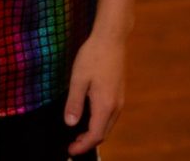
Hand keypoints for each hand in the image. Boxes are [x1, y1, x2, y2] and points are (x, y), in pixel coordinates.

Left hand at [64, 31, 127, 153]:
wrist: (112, 39)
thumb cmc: (93, 56)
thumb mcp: (78, 79)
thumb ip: (74, 103)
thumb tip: (70, 124)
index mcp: (105, 104)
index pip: (96, 135)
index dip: (83, 146)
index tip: (70, 151)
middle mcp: (116, 106)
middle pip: (104, 133)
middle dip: (88, 142)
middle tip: (71, 146)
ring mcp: (119, 99)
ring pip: (108, 125)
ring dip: (94, 133)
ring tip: (77, 135)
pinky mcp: (119, 93)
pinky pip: (110, 115)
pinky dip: (99, 123)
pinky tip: (88, 118)